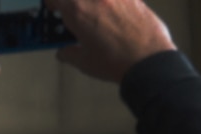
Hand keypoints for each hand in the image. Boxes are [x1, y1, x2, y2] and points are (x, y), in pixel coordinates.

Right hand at [47, 0, 173, 82]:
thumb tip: (64, 52)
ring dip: (93, 5)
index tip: (54, 7)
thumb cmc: (114, 61)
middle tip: (73, 10)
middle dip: (73, 3)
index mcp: (78, 11)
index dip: (53, 3)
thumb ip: (70, 53)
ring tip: (95, 14)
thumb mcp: (84, 62)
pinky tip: (114, 16)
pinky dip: (111, 4)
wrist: (147, 60)